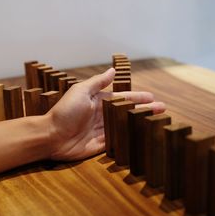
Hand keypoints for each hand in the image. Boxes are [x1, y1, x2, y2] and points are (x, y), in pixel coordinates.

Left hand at [47, 68, 165, 160]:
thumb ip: (97, 83)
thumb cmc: (65, 112)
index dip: (139, 97)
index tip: (153, 98)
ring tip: (157, 123)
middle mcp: (102, 115)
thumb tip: (113, 70)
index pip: (124, 98)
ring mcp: (102, 131)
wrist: (51, 136)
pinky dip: (130, 139)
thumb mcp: (80, 92)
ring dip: (140, 124)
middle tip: (162, 110)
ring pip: (125, 126)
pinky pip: (119, 141)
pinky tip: (141, 138)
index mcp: (99, 101)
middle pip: (128, 112)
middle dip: (145, 110)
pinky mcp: (101, 145)